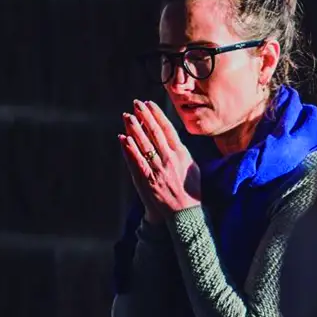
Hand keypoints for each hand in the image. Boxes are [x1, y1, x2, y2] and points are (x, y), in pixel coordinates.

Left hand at [119, 99, 200, 222]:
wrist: (185, 212)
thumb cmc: (190, 189)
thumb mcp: (192, 166)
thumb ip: (182, 151)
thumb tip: (172, 137)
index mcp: (182, 154)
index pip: (167, 129)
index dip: (156, 115)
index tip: (149, 104)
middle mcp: (170, 159)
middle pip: (155, 132)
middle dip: (144, 116)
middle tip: (135, 104)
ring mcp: (158, 169)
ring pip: (144, 144)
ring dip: (134, 129)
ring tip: (127, 116)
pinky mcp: (148, 180)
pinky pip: (137, 161)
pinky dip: (130, 149)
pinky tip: (123, 138)